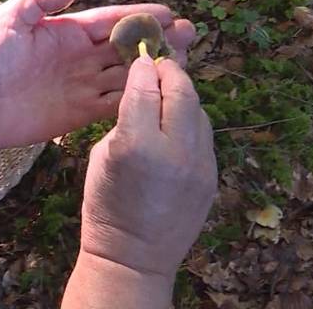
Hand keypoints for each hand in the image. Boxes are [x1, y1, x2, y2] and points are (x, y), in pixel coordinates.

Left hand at [0, 0, 194, 150]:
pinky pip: (116, 105)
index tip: (169, 12)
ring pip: (128, 74)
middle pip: (129, 46)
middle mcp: (84, 56)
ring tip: (185, 61)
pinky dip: (137, 101)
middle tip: (190, 33)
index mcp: (71, 31)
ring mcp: (85, 85)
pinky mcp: (82, 113)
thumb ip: (38, 0)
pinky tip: (161, 98)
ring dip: (155, 68)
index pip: (113, 20)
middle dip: (159, 38)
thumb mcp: (10, 20)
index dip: (140, 15)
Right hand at [78, 55, 216, 277]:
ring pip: (199, 110)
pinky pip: (204, 134)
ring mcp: (199, 164)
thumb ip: (125, 119)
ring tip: (170, 88)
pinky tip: (178, 120)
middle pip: (181, 91)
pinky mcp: (212, 174)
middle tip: (160, 61)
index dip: (142, 67)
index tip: (139, 56)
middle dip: (171, 71)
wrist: (133, 255)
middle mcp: (174, 151)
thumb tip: (142, 88)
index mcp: (136, 145)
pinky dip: (192, 120)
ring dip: (184, 94)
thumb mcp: (101, 155)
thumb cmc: (106, 205)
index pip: (145, 88)